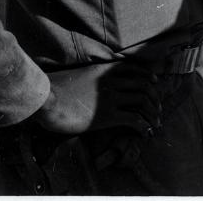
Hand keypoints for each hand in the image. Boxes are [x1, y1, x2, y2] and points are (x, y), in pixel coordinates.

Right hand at [33, 62, 160, 135]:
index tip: (155, 84)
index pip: (137, 70)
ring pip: (142, 101)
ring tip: (154, 122)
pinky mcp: (106, 116)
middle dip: (154, 97)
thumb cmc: (58, 89)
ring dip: (152, 113)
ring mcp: (111, 98)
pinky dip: (143, 125)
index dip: (149, 77)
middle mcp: (113, 81)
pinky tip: (144, 132)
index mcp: (106, 70)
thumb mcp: (82, 74)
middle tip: (157, 108)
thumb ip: (97, 75)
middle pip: (144, 85)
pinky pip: (133, 119)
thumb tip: (101, 80)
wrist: (45, 99)